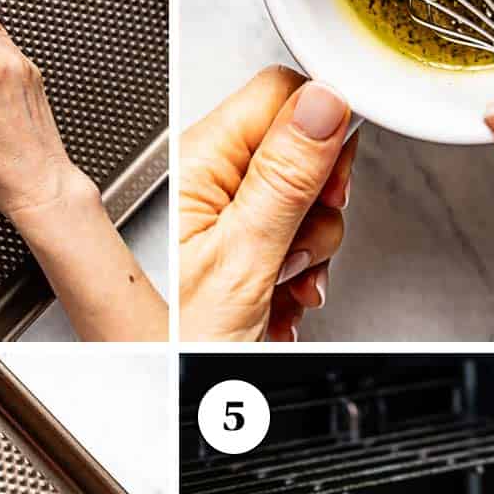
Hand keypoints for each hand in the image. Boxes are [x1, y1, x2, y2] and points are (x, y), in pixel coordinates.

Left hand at [180, 66, 356, 340]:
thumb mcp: (245, 258)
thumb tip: (324, 102)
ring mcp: (220, 217)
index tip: (331, 178)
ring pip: (304, 200)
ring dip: (309, 249)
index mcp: (197, 164)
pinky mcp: (235, 248)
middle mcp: (204, 182)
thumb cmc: (175, 346)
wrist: (161, 400)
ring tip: (278, 285)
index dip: (323, 129)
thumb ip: (288, 175)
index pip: (280, 94)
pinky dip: (296, 274)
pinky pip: (292, 239)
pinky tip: (276, 300)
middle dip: (318, 203)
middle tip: (296, 247)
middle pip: (300, 149)